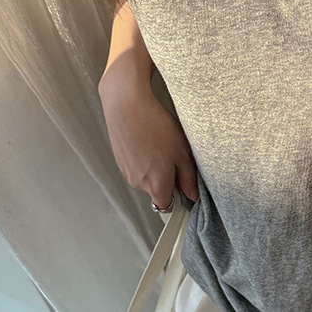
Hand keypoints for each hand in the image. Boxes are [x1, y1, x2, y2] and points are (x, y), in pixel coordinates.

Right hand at [99, 68, 198, 209]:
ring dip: (154, 165)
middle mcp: (138, 183)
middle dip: (166, 176)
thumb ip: (188, 177)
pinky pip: (135, 164)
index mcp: (156, 185)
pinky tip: (147, 138)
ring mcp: (126, 171)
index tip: (182, 182)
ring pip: (146, 175)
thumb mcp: (182, 151)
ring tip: (159, 142)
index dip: (176, 195)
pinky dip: (142, 156)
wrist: (127, 106)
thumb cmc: (156, 126)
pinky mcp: (119, 159)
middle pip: (156, 189)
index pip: (166, 205)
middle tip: (173, 153)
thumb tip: (193, 193)